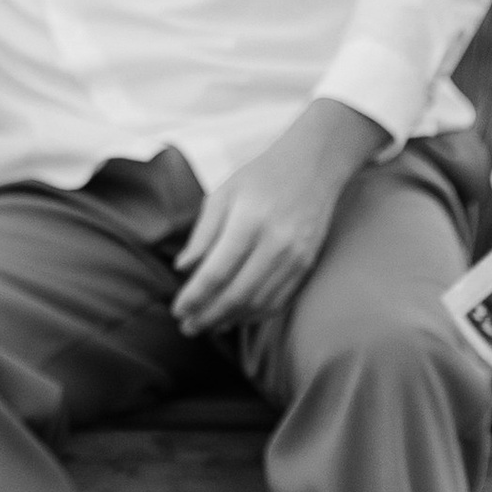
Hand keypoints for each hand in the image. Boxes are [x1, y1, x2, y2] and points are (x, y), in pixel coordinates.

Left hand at [170, 101, 387, 336]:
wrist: (314, 164)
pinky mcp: (306, 265)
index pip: (216, 273)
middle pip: (237, 295)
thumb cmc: (261, 175)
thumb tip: (183, 269)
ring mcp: (295, 258)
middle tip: (187, 327)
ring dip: (229, 320)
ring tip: (206, 326)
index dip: (194, 297)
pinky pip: (278, 300)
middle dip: (208, 316)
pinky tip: (235, 318)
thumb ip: (203, 233)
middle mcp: (275, 244)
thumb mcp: (224, 192)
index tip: (177, 310)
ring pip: (258, 304)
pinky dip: (254, 315)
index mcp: (249, 222)